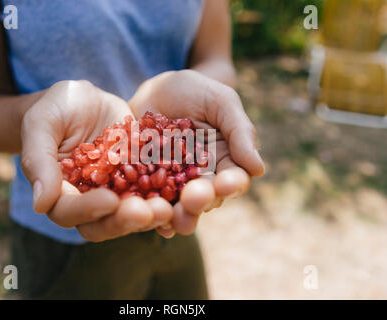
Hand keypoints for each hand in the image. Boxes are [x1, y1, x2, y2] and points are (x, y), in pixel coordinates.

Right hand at [21, 80, 172, 241]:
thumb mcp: (43, 123)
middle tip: (149, 211)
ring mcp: (117, 193)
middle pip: (104, 223)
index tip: (110, 200)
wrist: (86, 101)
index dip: (89, 209)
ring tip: (169, 207)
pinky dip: (168, 196)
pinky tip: (184, 192)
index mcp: (60, 192)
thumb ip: (39, 160)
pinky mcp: (140, 181)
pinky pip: (154, 194)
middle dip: (125, 220)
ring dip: (151, 215)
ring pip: (132, 214)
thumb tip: (40, 204)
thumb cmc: (56, 108)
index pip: (69, 211)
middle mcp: (89, 201)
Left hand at [129, 70, 264, 236]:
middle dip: (202, 201)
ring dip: (180, 215)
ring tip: (174, 218)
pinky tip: (154, 222)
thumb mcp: (221, 102)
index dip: (232, 184)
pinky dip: (155, 214)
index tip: (226, 183)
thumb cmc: (194, 92)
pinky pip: (154, 202)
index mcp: (226, 161)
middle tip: (193, 199)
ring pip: (181, 206)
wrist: (155, 90)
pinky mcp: (149, 184)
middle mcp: (203, 178)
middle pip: (207, 198)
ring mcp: (176, 184)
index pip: (234, 179)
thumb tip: (259, 169)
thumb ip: (240, 131)